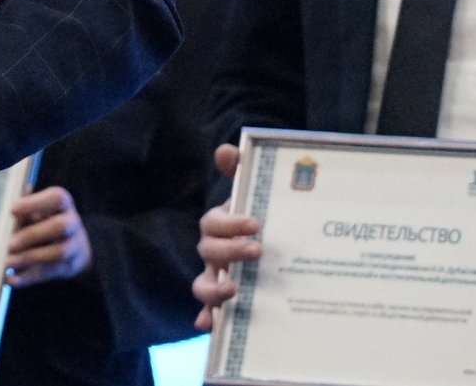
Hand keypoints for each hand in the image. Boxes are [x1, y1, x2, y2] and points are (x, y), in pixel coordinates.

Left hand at [4, 186, 90, 285]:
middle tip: (9, 244)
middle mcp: (72, 223)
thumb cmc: (44, 222)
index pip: (56, 198)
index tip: (11, 210)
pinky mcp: (68, 268)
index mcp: (63, 204)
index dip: (34, 203)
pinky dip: (28, 277)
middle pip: (59, 227)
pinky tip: (11, 279)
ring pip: (57, 253)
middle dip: (32, 235)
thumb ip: (22, 212)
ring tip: (6, 262)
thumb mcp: (35, 211)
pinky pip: (49, 273)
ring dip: (30, 258)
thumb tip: (3, 214)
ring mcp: (74, 247)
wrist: (72, 247)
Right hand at [192, 144, 259, 328]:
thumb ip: (241, 173)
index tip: (255, 224)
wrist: (273, 248)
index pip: (213, 223)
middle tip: (257, 250)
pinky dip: (207, 319)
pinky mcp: (225, 305)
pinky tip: (209, 326)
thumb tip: (225, 150)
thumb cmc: (260, 220)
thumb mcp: (254, 196)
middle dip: (229, 250)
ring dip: (213, 289)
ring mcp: (217, 279)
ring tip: (233, 290)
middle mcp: (214, 253)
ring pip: (202, 285)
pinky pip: (210, 314)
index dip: (229, 223)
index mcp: (220, 227)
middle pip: (207, 252)